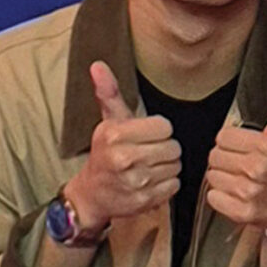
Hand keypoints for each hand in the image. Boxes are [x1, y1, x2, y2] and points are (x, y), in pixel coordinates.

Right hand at [64, 58, 180, 234]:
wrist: (91, 195)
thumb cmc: (104, 153)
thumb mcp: (107, 122)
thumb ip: (109, 92)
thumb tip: (98, 65)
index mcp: (116, 135)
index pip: (165, 126)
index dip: (159, 130)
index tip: (147, 135)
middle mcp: (125, 159)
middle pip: (173, 147)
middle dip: (165, 149)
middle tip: (150, 152)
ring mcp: (134, 182)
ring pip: (175, 167)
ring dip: (167, 166)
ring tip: (150, 166)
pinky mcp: (143, 201)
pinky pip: (174, 186)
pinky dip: (167, 184)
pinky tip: (152, 181)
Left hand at [205, 78, 266, 233]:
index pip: (223, 136)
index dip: (231, 141)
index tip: (244, 147)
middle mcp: (258, 169)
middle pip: (215, 156)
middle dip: (225, 159)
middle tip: (240, 163)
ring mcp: (249, 193)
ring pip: (212, 176)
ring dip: (222, 177)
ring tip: (239, 178)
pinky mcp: (240, 212)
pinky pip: (213, 197)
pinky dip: (221, 196)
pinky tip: (235, 194)